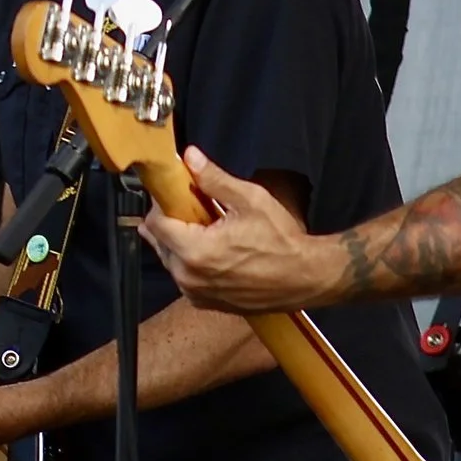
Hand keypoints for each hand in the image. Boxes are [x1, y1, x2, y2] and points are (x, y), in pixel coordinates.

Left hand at [138, 147, 337, 312]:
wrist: (306, 278)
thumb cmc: (281, 240)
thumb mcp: (250, 200)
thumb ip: (214, 179)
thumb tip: (189, 157)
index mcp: (195, 251)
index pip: (154, 223)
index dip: (163, 203)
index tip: (179, 193)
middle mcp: (188, 277)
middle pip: (159, 241)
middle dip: (171, 222)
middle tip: (195, 209)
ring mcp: (195, 294)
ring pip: (170, 260)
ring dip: (179, 242)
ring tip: (208, 229)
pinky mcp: (205, 303)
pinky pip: (184, 277)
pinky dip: (190, 262)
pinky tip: (214, 250)